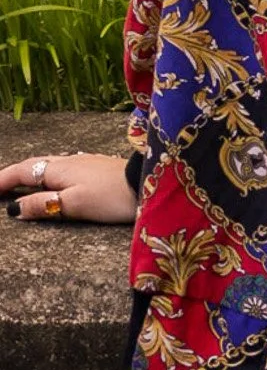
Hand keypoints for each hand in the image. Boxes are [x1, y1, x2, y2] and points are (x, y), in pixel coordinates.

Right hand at [0, 151, 138, 224]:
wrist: (149, 183)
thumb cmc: (112, 196)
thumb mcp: (73, 204)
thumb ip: (43, 205)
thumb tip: (14, 209)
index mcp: (58, 169)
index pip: (21, 172)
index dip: (1, 181)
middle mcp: (69, 161)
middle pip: (33, 166)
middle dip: (12, 176)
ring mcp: (84, 163)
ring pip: (48, 166)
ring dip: (30, 174)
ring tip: (18, 185)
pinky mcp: (97, 169)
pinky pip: (62, 169)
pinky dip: (48, 175)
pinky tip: (54, 181)